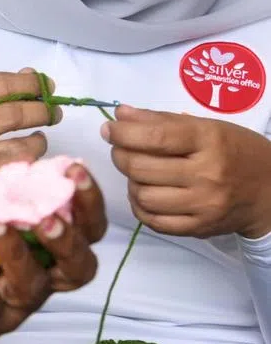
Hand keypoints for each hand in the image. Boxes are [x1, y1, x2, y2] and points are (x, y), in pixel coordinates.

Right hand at [0, 69, 58, 196]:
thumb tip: (33, 76)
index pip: (0, 84)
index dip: (30, 84)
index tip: (48, 86)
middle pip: (13, 113)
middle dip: (42, 110)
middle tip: (55, 112)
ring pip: (18, 146)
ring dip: (39, 140)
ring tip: (41, 137)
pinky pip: (13, 170)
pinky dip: (29, 161)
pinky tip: (30, 156)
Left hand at [0, 158, 105, 339]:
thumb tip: (30, 157)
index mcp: (45, 242)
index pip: (86, 229)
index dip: (88, 203)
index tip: (75, 171)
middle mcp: (39, 276)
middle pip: (78, 268)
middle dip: (68, 241)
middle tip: (47, 217)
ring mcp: (12, 305)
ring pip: (30, 285)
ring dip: (11, 248)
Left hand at [103, 105, 270, 238]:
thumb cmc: (234, 151)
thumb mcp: (206, 126)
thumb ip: (161, 120)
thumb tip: (120, 115)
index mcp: (209, 141)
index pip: (155, 137)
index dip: (123, 133)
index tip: (109, 129)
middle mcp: (207, 174)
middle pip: (141, 167)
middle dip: (120, 155)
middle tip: (121, 149)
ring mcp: (204, 205)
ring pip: (142, 195)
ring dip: (131, 182)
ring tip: (139, 173)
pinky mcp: (200, 228)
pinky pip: (153, 221)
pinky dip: (140, 206)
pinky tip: (146, 193)